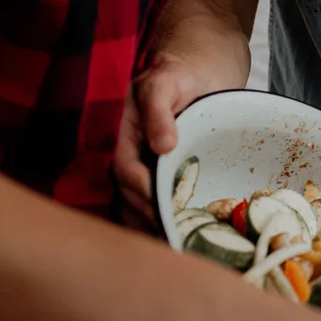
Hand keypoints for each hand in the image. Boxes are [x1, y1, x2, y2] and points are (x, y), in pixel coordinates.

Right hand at [113, 54, 220, 222]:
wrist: (195, 76)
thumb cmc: (179, 77)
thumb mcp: (165, 85)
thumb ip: (158, 111)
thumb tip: (163, 146)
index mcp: (126, 134)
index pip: (124, 168)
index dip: (139, 188)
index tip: (158, 205)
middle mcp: (131, 154)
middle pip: (127, 193)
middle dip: (145, 215)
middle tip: (168, 235)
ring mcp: (144, 167)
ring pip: (135, 204)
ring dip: (149, 226)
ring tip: (171, 243)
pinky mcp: (161, 176)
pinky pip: (152, 203)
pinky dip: (159, 222)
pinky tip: (175, 238)